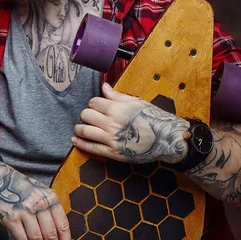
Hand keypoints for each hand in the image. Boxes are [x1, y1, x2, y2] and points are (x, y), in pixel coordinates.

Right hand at [0, 159, 71, 239]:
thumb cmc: (21, 188)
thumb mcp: (41, 192)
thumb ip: (50, 209)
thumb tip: (60, 236)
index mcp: (50, 198)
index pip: (62, 224)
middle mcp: (39, 204)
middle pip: (51, 235)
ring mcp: (25, 211)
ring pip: (37, 239)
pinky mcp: (11, 218)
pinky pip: (22, 239)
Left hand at [72, 83, 188, 163]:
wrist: (166, 139)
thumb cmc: (153, 118)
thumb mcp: (136, 102)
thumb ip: (117, 96)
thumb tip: (104, 86)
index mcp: (117, 108)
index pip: (93, 102)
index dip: (94, 103)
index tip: (97, 107)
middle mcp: (111, 123)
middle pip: (86, 115)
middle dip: (87, 114)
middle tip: (91, 117)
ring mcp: (111, 139)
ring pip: (84, 130)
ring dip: (79, 128)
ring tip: (80, 128)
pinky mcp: (113, 153)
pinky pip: (91, 148)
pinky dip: (80, 143)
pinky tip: (75, 140)